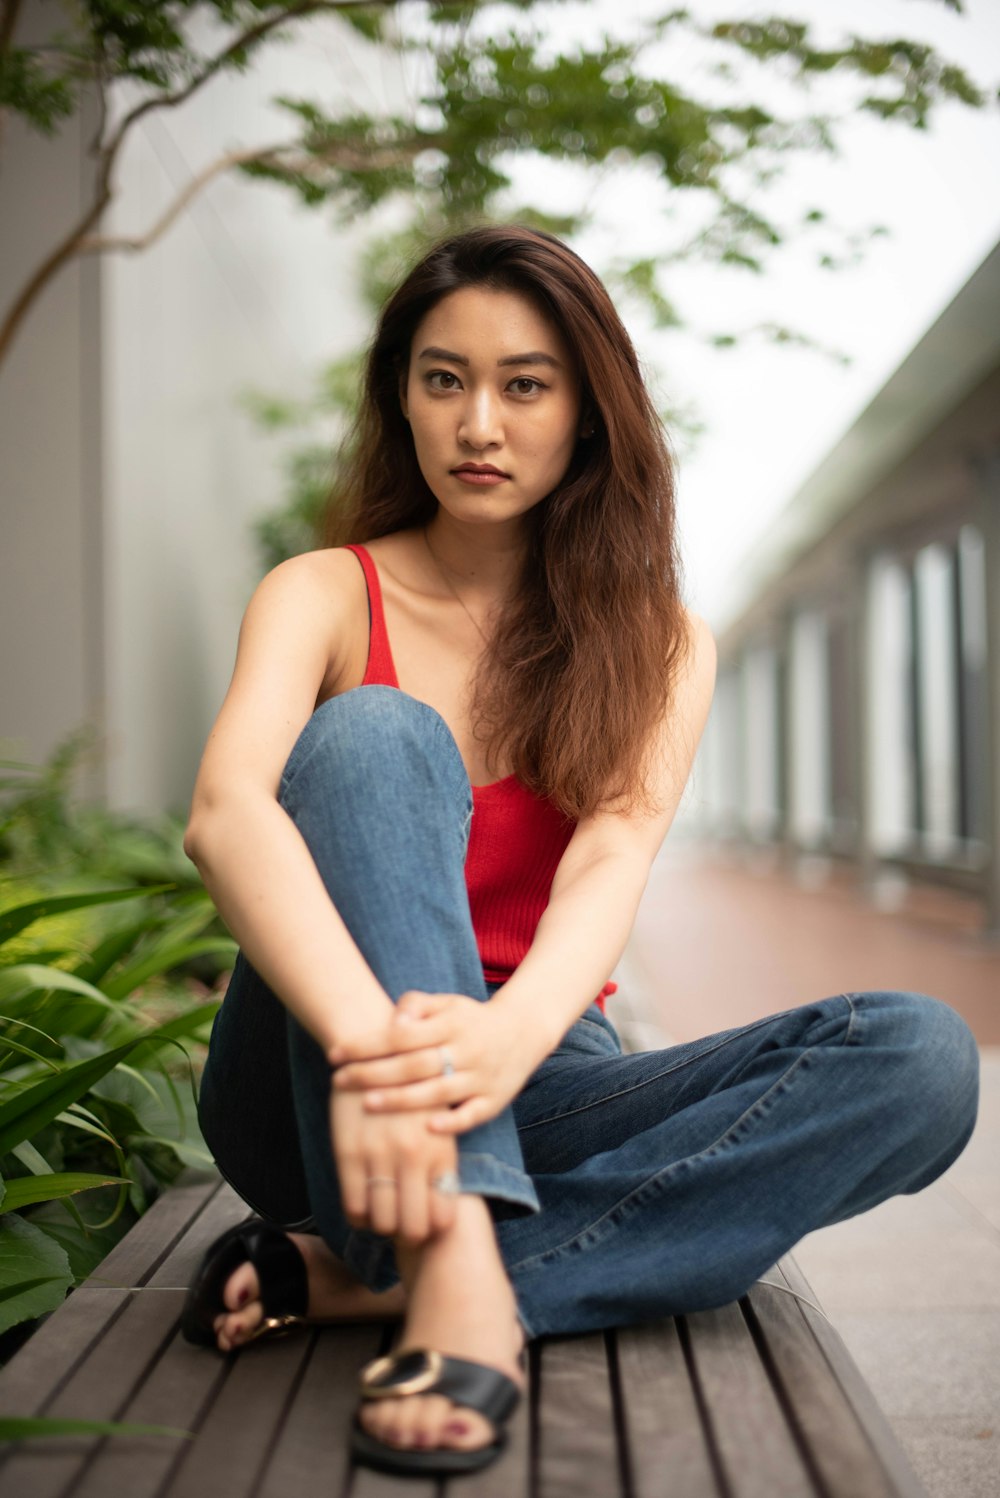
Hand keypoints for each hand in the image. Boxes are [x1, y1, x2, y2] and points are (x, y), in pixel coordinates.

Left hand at [329, 991, 533, 1134]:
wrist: (525, 1030)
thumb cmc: (470, 1019)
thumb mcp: (446, 1002)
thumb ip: (415, 1005)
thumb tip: (392, 1023)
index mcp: (452, 1023)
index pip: (402, 1035)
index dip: (367, 1044)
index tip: (336, 1053)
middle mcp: (467, 1049)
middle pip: (414, 1064)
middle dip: (373, 1073)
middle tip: (339, 1080)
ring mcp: (482, 1077)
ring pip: (438, 1092)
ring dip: (401, 1100)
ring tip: (366, 1104)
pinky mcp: (495, 1100)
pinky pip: (473, 1114)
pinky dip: (452, 1123)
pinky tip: (428, 1130)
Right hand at [331, 1084, 457, 1243]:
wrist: (376, 1045)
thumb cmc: (412, 1086)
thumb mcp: (439, 1119)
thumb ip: (440, 1161)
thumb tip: (439, 1206)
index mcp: (442, 1150)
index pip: (443, 1218)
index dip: (433, 1230)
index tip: (424, 1224)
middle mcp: (414, 1157)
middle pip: (414, 1228)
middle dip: (409, 1237)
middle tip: (402, 1229)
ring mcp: (381, 1155)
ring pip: (383, 1223)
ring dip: (383, 1227)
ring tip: (382, 1217)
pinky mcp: (350, 1152)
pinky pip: (353, 1206)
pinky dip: (359, 1217)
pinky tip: (362, 1208)